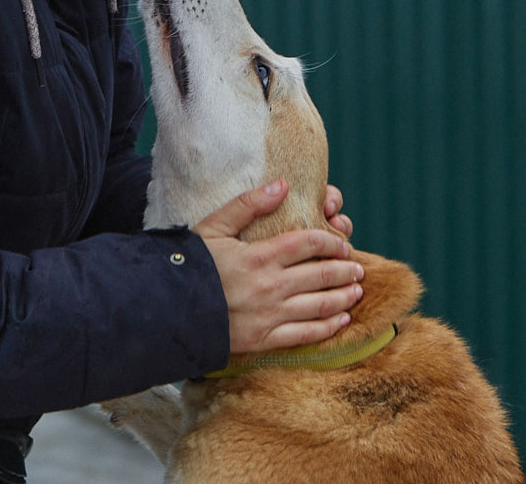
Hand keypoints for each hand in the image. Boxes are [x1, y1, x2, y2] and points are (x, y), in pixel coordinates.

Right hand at [193, 180, 364, 354]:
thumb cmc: (191, 264)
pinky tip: (341, 321)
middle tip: (357, 267)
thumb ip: (249, 205)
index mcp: (261, 255)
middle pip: (321, 274)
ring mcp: (270, 314)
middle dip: (346, 270)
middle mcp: (271, 285)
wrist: (167, 309)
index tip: (341, 244)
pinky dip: (328, 327)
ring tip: (357, 290)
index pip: (309, 243)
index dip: (331, 242)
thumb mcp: (214, 227)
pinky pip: (306, 334)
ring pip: (320, 305)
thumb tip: (282, 184)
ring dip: (344, 297)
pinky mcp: (265, 339)